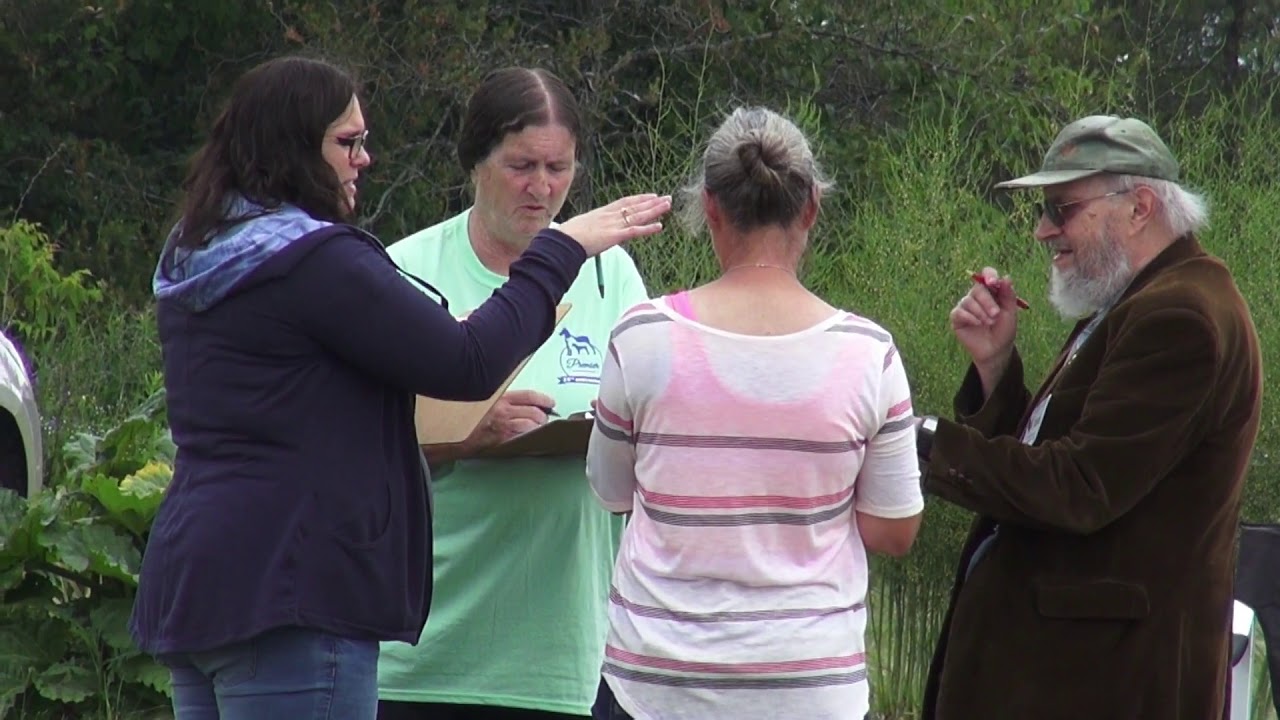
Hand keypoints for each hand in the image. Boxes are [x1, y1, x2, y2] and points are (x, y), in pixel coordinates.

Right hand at [462, 389, 555, 450]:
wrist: (454, 433)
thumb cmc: (470, 416)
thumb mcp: (485, 400)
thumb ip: (502, 399)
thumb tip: (523, 402)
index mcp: (500, 397)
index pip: (529, 396)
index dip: (543, 399)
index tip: (551, 403)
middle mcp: (503, 410)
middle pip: (534, 412)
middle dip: (543, 417)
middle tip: (544, 420)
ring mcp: (503, 426)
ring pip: (531, 426)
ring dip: (538, 429)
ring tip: (538, 430)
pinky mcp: (501, 440)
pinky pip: (522, 439)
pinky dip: (529, 439)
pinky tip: (530, 439)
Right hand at [557, 194, 671, 256]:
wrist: (563, 241)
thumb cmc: (566, 237)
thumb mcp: (579, 228)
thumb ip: (588, 229)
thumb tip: (586, 233)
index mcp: (601, 212)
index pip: (624, 202)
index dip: (639, 199)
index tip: (650, 196)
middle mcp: (609, 215)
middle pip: (635, 206)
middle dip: (652, 202)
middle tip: (666, 198)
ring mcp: (613, 225)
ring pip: (638, 215)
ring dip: (654, 210)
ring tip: (668, 205)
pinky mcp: (614, 236)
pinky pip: (635, 231)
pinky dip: (648, 228)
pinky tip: (659, 226)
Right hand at [950, 266, 1017, 380]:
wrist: (996, 350)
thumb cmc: (1004, 330)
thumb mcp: (1010, 312)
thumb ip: (1008, 295)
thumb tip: (1006, 277)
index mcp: (991, 291)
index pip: (987, 275)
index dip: (989, 275)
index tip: (994, 282)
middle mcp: (976, 296)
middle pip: (978, 288)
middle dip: (988, 301)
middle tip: (996, 314)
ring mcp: (965, 306)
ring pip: (968, 301)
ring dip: (981, 312)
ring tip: (989, 323)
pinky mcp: (956, 318)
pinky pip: (959, 312)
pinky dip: (970, 317)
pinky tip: (977, 324)